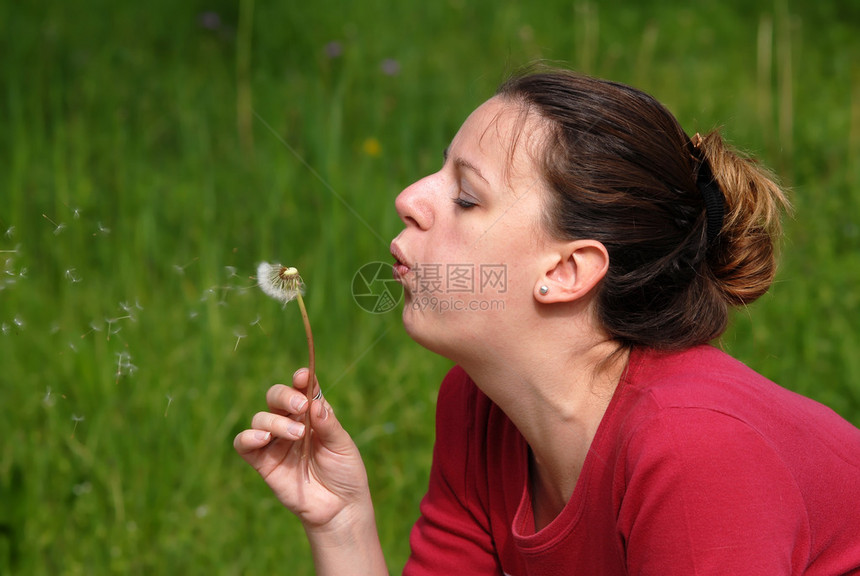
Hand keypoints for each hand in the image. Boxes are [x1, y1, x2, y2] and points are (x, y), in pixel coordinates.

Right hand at [234, 368, 370, 528]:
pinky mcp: (262, 462)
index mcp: (312, 414)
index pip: (302, 389)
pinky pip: (244, 444)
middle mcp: (291, 423)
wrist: (339, 508)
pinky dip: (248, 437)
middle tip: (300, 405)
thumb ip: (328, 424)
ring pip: (261, 418)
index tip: (303, 376)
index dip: (301, 379)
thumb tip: (314, 403)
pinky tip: (263, 439)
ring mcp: (275, 442)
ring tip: (297, 435)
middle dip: (284, 396)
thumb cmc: (345, 472)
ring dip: (276, 421)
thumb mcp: (342, 445)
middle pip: (275, 397)